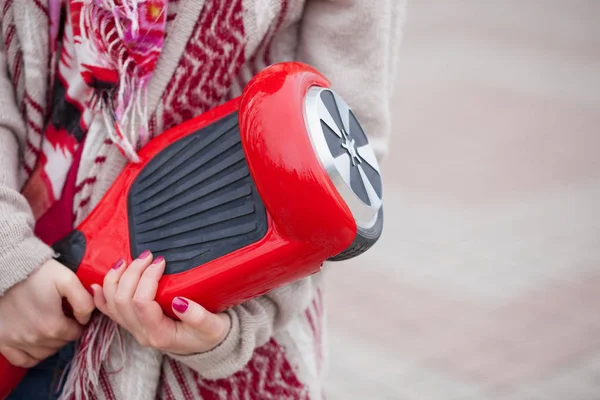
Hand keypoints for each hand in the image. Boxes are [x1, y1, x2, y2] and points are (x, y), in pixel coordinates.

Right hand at [0, 259, 94, 366]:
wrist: (6, 270)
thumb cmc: (37, 274)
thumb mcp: (67, 280)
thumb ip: (84, 301)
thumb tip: (85, 319)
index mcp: (53, 326)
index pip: (76, 333)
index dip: (78, 322)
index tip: (74, 313)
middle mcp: (35, 339)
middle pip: (61, 343)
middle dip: (65, 331)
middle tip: (62, 316)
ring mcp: (17, 342)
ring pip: (44, 353)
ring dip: (51, 343)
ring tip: (49, 325)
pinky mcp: (2, 341)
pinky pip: (22, 360)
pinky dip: (32, 355)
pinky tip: (36, 342)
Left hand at [92, 251, 230, 354]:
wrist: (208, 346)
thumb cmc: (212, 335)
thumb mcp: (213, 327)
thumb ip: (198, 316)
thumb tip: (180, 302)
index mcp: (160, 334)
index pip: (142, 303)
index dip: (148, 278)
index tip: (161, 262)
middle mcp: (141, 333)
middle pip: (122, 300)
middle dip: (132, 272)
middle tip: (147, 256)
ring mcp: (134, 329)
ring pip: (111, 303)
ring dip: (115, 279)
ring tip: (127, 261)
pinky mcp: (132, 323)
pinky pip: (109, 311)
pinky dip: (101, 296)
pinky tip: (98, 284)